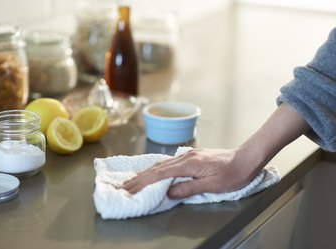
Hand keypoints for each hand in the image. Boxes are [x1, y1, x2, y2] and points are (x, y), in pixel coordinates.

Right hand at [123, 148, 254, 198]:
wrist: (246, 158)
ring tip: (133, 179)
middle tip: (125, 186)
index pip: (160, 174)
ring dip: (146, 172)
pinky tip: (153, 171)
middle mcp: (186, 157)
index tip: (130, 188)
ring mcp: (188, 155)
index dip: (143, 182)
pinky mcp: (192, 156)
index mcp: (189, 164)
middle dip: (140, 178)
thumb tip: (169, 192)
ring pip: (162, 164)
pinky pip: (169, 163)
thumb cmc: (233, 173)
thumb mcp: (213, 185)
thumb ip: (190, 187)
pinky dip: (157, 168)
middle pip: (157, 167)